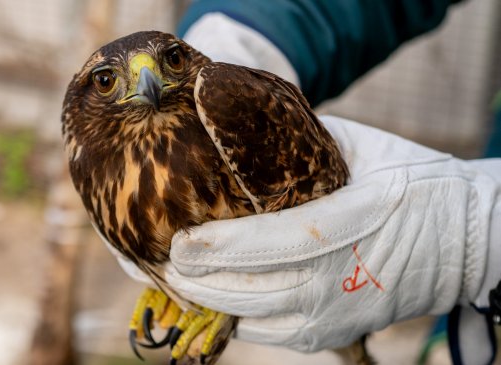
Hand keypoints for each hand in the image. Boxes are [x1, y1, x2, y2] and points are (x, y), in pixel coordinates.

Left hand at [161, 116, 500, 351]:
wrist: (461, 240)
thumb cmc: (412, 182)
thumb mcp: (361, 145)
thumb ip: (303, 142)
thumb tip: (244, 133)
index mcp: (348, 222)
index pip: (270, 243)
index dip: (219, 249)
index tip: (180, 243)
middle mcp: (339, 278)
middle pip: (250, 290)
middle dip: (198, 280)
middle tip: (166, 259)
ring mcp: (336, 313)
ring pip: (254, 320)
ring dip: (211, 301)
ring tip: (182, 278)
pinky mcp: (335, 333)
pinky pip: (271, 335)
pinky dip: (239, 318)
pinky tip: (219, 297)